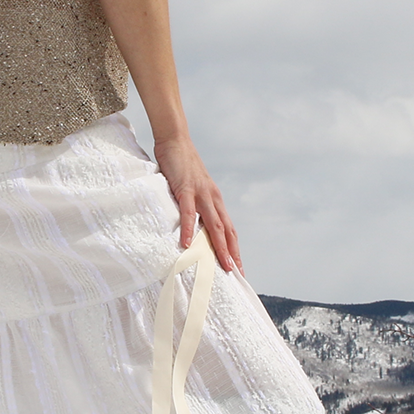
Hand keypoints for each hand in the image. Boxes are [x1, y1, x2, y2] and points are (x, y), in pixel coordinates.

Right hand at [153, 134, 241, 272]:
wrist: (176, 140)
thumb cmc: (181, 166)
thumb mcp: (191, 189)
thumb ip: (194, 206)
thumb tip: (191, 226)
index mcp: (214, 200)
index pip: (229, 228)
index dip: (234, 248)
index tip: (237, 267)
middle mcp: (213, 198)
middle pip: (226, 230)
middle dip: (232, 253)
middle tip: (236, 273)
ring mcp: (201, 193)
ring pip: (214, 224)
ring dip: (219, 246)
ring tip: (223, 265)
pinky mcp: (186, 188)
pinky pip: (189, 212)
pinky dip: (190, 229)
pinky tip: (187, 244)